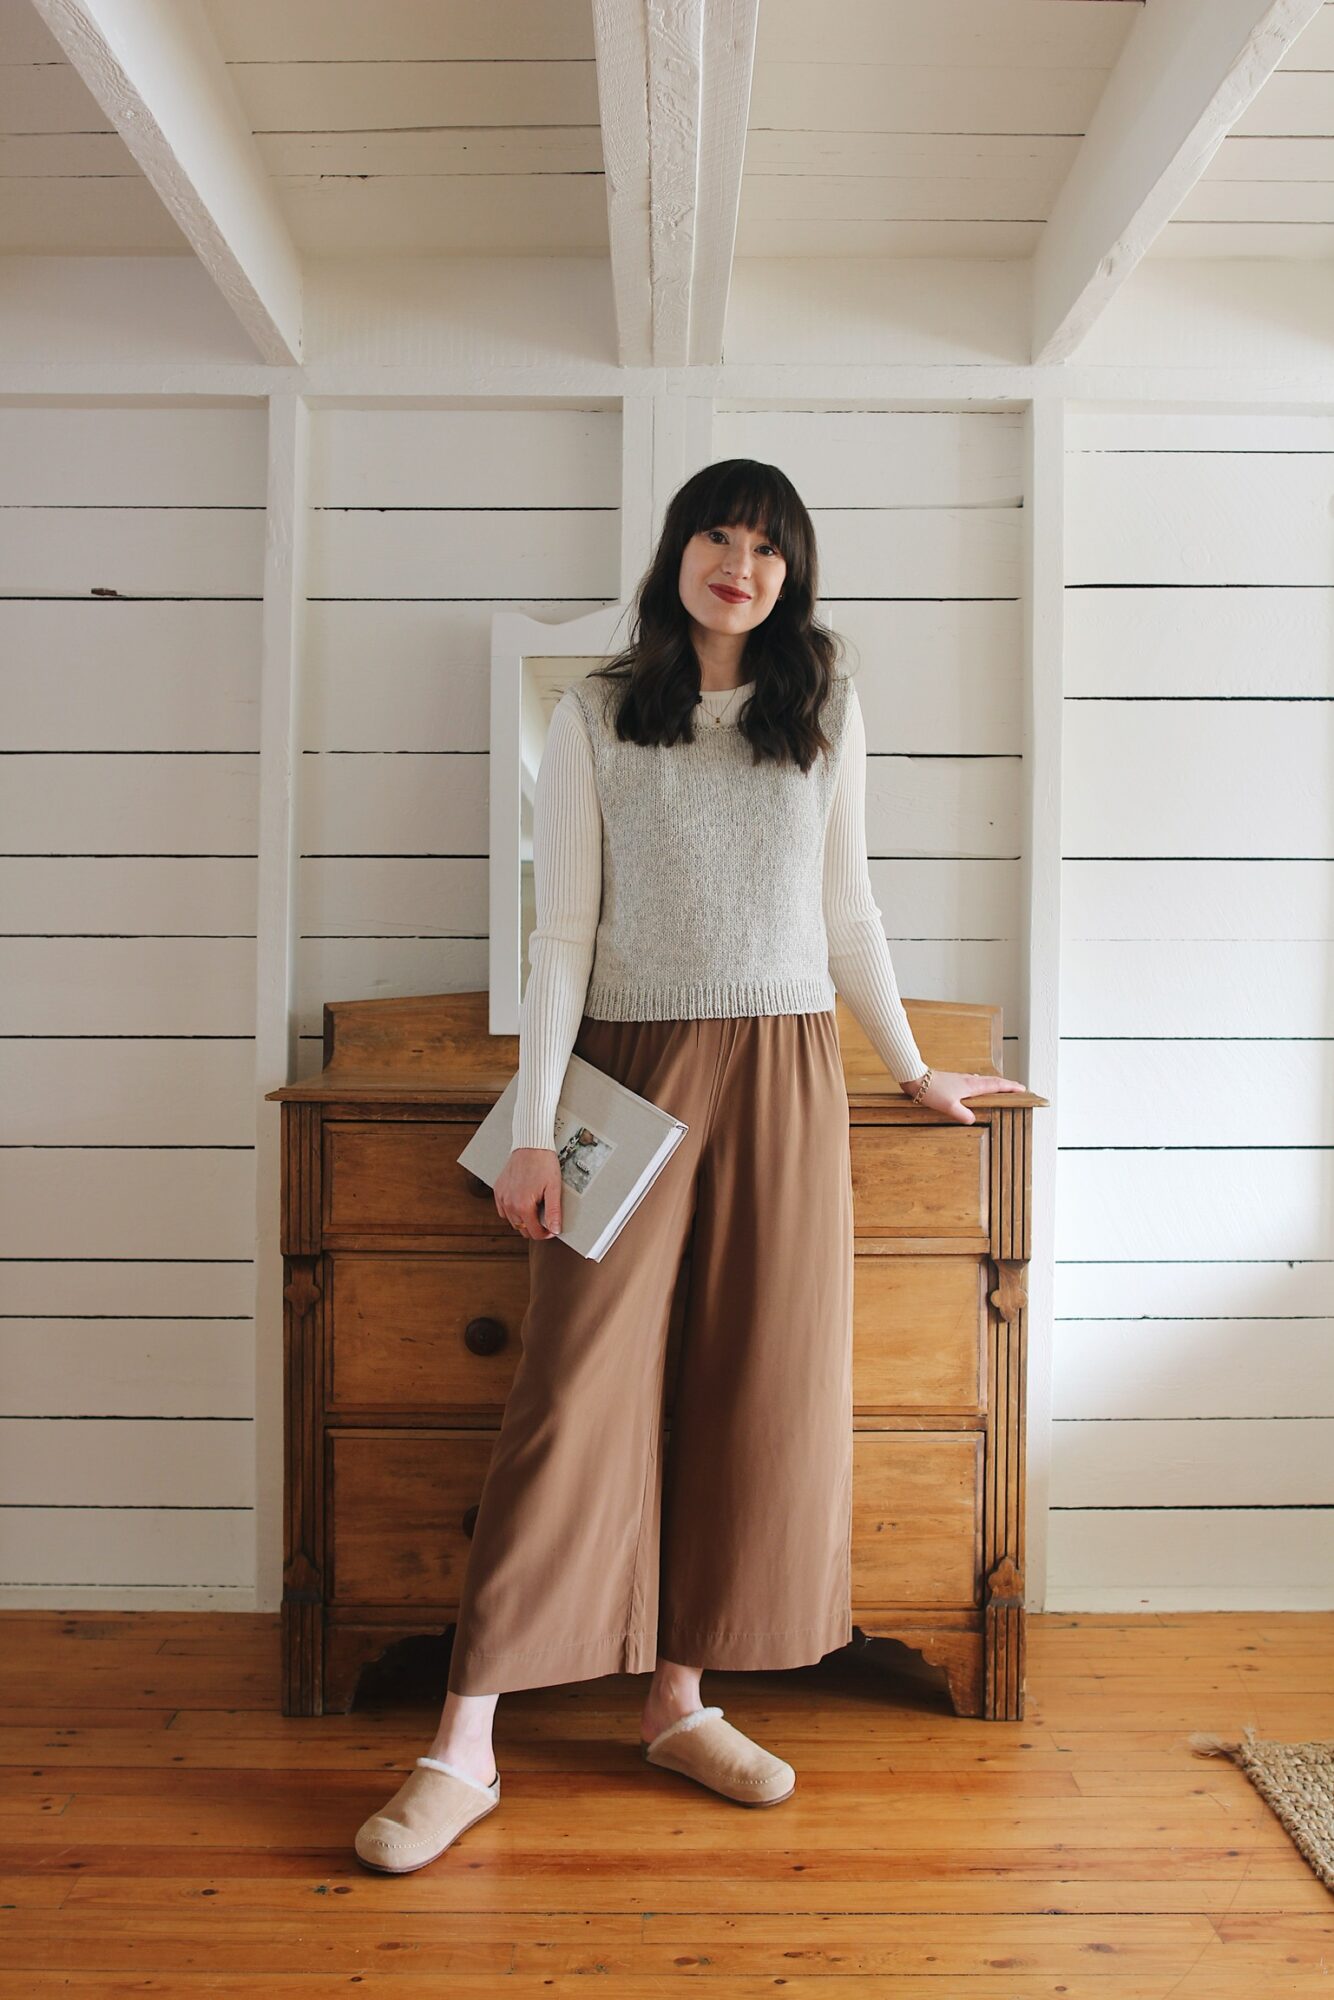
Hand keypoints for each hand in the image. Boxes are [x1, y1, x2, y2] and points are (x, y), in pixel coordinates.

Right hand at [494, 1146, 563, 1238]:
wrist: (531, 1145)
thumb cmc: (544, 1164)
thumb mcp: (554, 1188)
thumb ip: (553, 1212)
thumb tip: (555, 1230)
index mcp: (524, 1206)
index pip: (534, 1233)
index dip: (545, 1234)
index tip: (552, 1228)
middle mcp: (509, 1204)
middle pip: (522, 1229)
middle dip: (535, 1227)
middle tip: (545, 1217)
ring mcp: (502, 1197)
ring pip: (512, 1221)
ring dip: (523, 1220)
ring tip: (535, 1208)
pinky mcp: (498, 1190)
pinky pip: (503, 1210)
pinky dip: (512, 1211)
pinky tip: (522, 1202)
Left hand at [901, 1069, 1028, 1126]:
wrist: (916, 1078)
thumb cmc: (932, 1090)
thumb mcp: (948, 1106)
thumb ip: (962, 1114)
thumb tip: (973, 1120)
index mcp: (971, 1085)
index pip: (996, 1085)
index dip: (1010, 1088)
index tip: (1023, 1089)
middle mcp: (969, 1081)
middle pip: (993, 1082)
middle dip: (1007, 1085)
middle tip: (1019, 1089)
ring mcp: (962, 1080)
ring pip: (983, 1081)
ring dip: (995, 1085)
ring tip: (1003, 1090)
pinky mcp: (955, 1081)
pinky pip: (974, 1083)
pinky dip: (983, 1085)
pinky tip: (978, 1089)